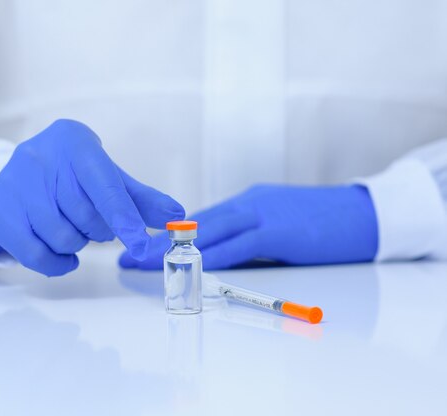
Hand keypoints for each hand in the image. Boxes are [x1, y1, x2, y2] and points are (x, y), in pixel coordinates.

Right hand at [0, 119, 183, 275]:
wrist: (22, 168)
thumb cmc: (73, 173)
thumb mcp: (106, 176)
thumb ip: (140, 198)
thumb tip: (177, 216)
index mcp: (73, 143)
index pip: (104, 187)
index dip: (125, 219)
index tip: (143, 245)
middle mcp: (38, 158)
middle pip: (84, 217)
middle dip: (99, 229)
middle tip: (96, 222)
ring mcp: (11, 185)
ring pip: (61, 237)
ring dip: (78, 243)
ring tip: (75, 228)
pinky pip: (34, 254)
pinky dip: (56, 262)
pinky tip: (63, 252)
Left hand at [119, 184, 377, 268]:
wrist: (365, 213)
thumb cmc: (322, 223)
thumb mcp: (278, 225)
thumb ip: (249, 238)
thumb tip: (220, 257)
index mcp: (246, 202)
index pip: (199, 220)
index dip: (167, 234)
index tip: (141, 245)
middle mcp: (247, 203)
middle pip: (195, 224)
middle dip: (158, 240)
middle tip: (129, 254)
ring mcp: (262, 214)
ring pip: (209, 232)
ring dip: (174, 249)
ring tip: (144, 260)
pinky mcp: (279, 230)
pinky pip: (239, 245)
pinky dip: (212, 256)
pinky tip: (190, 266)